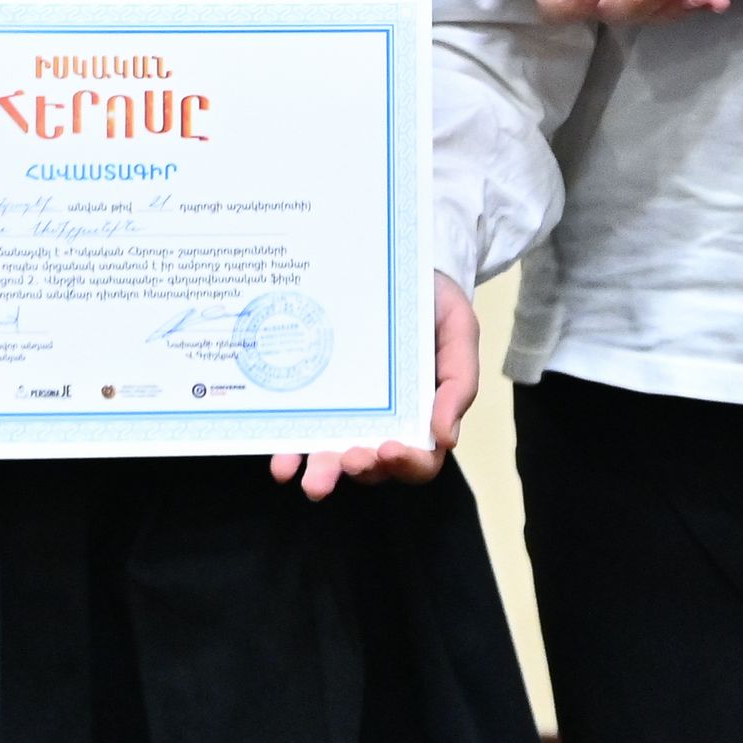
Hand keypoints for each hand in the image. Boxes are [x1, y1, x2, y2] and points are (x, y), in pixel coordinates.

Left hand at [273, 274, 480, 498]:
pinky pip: (300, 432)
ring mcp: (346, 414)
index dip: (408, 464)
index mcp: (423, 415)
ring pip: (333, 458)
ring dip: (321, 472)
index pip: (421, 459)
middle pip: (374, 466)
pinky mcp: (315, 400)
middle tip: (349, 459)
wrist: (394, 266)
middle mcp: (383, 423)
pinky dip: (290, 453)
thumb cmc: (433, 302)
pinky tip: (282, 462)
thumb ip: (460, 380)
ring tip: (306, 476)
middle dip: (361, 470)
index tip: (391, 448)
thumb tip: (446, 438)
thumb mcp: (459, 331)